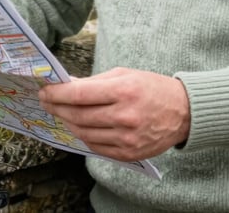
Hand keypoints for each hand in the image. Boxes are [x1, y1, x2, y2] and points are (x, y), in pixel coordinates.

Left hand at [38, 67, 189, 160]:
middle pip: (78, 116)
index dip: (57, 93)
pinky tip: (77, 126)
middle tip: (46, 101)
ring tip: (60, 112)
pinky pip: (95, 147)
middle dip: (57, 108)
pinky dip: (82, 136)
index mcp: (123, 91)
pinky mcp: (128, 153)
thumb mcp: (125, 74)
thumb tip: (67, 86)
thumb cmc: (152, 88)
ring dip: (67, 122)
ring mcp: (126, 138)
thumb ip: (95, 82)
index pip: (79, 95)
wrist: (183, 112)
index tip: (45, 90)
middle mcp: (125, 116)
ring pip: (84, 133)